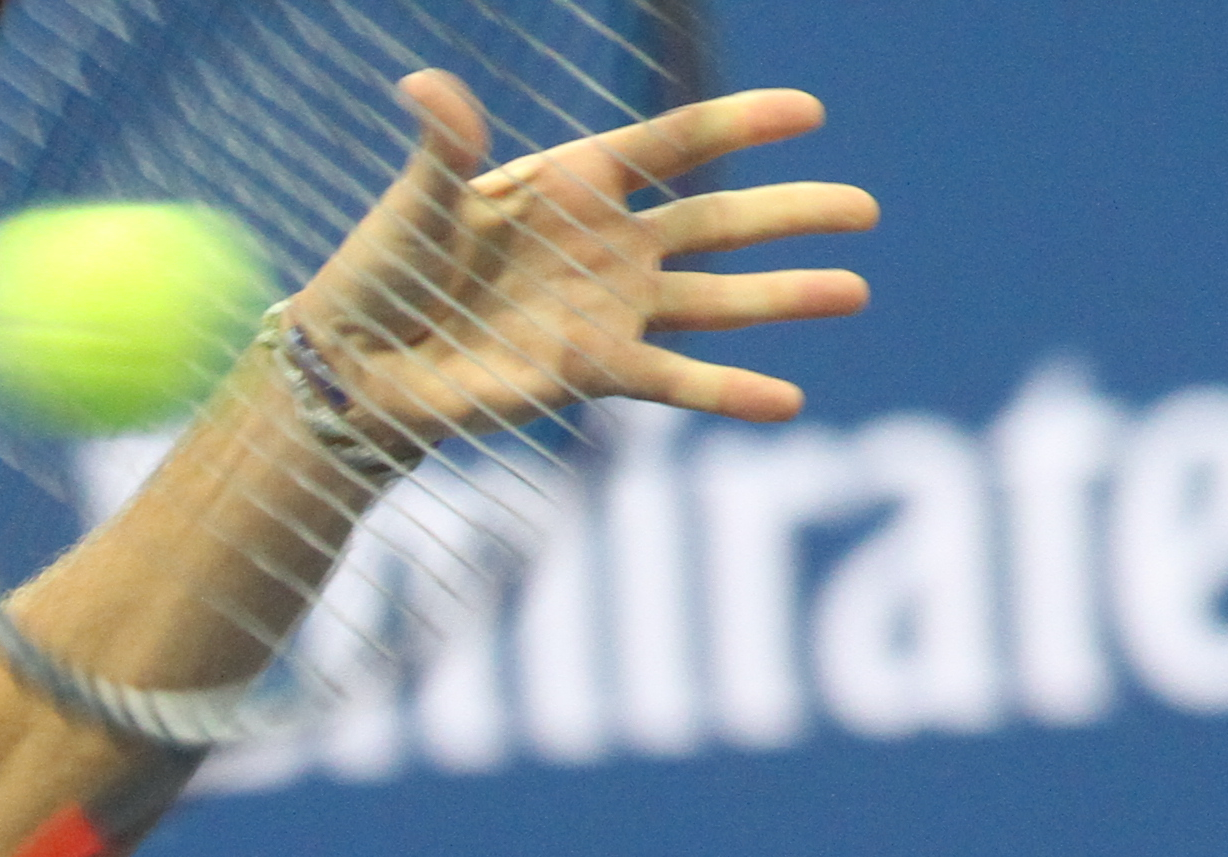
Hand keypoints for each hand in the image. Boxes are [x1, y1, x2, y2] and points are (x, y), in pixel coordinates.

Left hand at [295, 74, 874, 453]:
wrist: (362, 365)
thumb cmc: (384, 269)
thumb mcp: (418, 204)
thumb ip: (441, 147)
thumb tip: (422, 84)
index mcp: (575, 180)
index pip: (674, 142)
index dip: (740, 125)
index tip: (807, 113)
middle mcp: (608, 242)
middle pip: (718, 222)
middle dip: (792, 214)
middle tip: (865, 209)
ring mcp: (609, 308)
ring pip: (715, 301)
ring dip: (785, 297)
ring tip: (854, 289)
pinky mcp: (593, 372)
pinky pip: (674, 380)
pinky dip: (729, 392)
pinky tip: (787, 400)